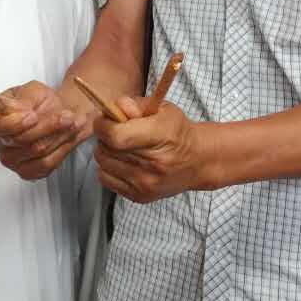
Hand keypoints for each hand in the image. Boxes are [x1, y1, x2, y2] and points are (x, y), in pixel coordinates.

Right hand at [0, 81, 88, 179]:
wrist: (55, 113)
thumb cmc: (40, 101)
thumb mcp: (33, 91)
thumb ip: (25, 100)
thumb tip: (19, 110)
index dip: (15, 123)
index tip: (33, 115)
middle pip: (20, 140)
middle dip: (48, 126)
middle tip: (67, 116)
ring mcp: (10, 159)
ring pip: (37, 151)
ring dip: (59, 135)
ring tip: (73, 122)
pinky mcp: (26, 171)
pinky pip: (46, 164)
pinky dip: (62, 149)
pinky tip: (69, 136)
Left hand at [94, 96, 218, 202]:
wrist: (198, 162)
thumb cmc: (177, 131)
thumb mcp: (162, 109)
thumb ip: (136, 104)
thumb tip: (115, 107)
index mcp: (160, 136)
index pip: (116, 136)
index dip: (103, 126)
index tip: (105, 120)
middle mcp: (152, 163)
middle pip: (106, 149)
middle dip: (104, 136)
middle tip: (115, 131)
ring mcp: (145, 183)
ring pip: (102, 163)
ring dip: (106, 152)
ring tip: (120, 146)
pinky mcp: (139, 196)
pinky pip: (105, 179)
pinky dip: (108, 168)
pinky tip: (122, 161)